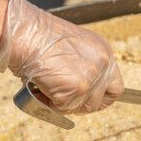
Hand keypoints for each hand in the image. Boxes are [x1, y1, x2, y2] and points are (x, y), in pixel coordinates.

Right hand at [0, 0, 124, 112]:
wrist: (24, 32)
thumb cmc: (38, 36)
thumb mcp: (71, 47)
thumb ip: (82, 66)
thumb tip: (80, 90)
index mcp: (103, 51)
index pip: (115, 86)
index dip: (100, 97)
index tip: (86, 99)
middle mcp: (103, 64)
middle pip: (103, 101)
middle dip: (84, 105)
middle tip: (66, 100)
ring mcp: (91, 78)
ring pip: (83, 107)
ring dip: (66, 104)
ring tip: (48, 90)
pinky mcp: (77, 90)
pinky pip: (65, 108)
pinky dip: (50, 103)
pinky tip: (41, 89)